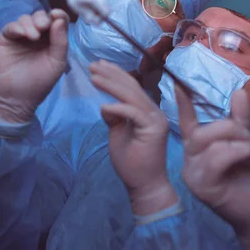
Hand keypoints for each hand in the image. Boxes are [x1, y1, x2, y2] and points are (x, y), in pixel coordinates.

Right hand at [0, 10, 69, 122]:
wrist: (16, 98)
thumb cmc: (39, 82)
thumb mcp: (56, 63)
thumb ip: (60, 42)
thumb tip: (59, 20)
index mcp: (52, 40)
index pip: (57, 22)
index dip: (58, 15)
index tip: (57, 15)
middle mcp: (37, 35)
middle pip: (41, 17)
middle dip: (43, 18)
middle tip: (44, 26)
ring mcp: (21, 36)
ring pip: (26, 19)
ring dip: (31, 23)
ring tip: (34, 36)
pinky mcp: (6, 38)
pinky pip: (11, 27)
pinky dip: (17, 27)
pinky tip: (23, 34)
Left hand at [90, 61, 177, 214]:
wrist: (144, 185)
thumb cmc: (132, 162)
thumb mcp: (118, 134)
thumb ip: (115, 118)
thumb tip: (106, 105)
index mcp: (147, 111)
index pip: (132, 88)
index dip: (116, 75)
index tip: (99, 66)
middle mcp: (154, 112)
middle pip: (132, 87)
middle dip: (111, 74)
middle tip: (92, 65)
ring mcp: (156, 120)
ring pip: (132, 96)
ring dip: (111, 84)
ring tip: (93, 76)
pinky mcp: (153, 130)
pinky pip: (133, 113)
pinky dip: (117, 108)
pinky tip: (102, 106)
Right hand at [176, 86, 249, 234]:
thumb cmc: (246, 178)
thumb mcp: (244, 145)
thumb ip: (239, 120)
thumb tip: (238, 92)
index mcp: (196, 148)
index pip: (186, 122)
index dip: (183, 103)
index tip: (178, 82)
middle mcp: (188, 159)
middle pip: (204, 130)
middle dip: (232, 129)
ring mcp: (192, 174)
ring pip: (213, 142)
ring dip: (241, 144)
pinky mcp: (202, 186)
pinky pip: (218, 158)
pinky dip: (239, 154)